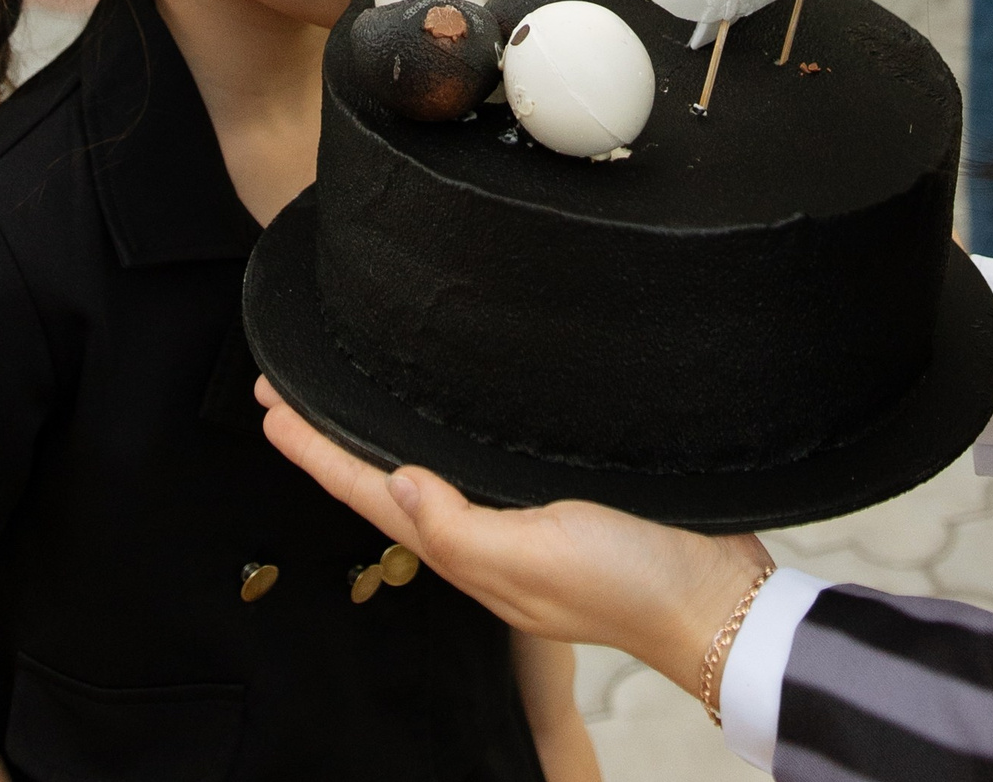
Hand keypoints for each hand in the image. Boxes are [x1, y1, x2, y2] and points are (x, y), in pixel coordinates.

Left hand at [258, 378, 771, 695]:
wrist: (721, 600)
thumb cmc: (634, 584)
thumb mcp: (534, 558)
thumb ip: (458, 529)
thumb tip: (395, 482)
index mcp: (469, 551)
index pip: (371, 493)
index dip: (317, 452)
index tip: (271, 408)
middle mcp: (486, 536)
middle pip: (388, 480)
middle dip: (333, 439)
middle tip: (283, 392)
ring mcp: (523, 519)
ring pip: (431, 470)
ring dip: (383, 436)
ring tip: (343, 401)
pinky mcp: (564, 497)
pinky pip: (483, 467)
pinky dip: (449, 441)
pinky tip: (448, 420)